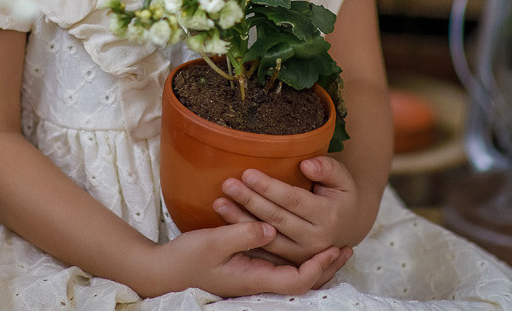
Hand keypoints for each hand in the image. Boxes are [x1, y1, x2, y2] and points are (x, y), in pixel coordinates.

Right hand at [136, 221, 350, 297]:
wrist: (165, 271)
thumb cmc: (187, 258)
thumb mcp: (214, 242)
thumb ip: (243, 234)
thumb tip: (270, 228)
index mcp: (254, 279)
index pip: (298, 281)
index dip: (318, 267)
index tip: (334, 248)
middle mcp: (258, 282)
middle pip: (303, 283)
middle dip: (326, 267)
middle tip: (345, 246)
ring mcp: (254, 277)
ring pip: (294, 275)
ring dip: (315, 262)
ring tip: (333, 244)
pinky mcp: (247, 270)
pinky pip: (281, 267)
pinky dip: (297, 258)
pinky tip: (301, 242)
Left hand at [212, 156, 360, 263]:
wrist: (349, 227)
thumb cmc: (342, 196)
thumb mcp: (343, 179)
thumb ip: (328, 168)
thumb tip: (306, 165)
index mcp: (327, 216)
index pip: (293, 200)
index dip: (269, 188)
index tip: (247, 173)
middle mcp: (315, 239)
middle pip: (276, 218)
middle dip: (250, 201)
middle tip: (227, 185)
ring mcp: (302, 254)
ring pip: (267, 237)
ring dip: (241, 221)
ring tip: (219, 203)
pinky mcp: (291, 261)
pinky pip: (265, 250)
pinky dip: (245, 237)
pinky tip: (226, 224)